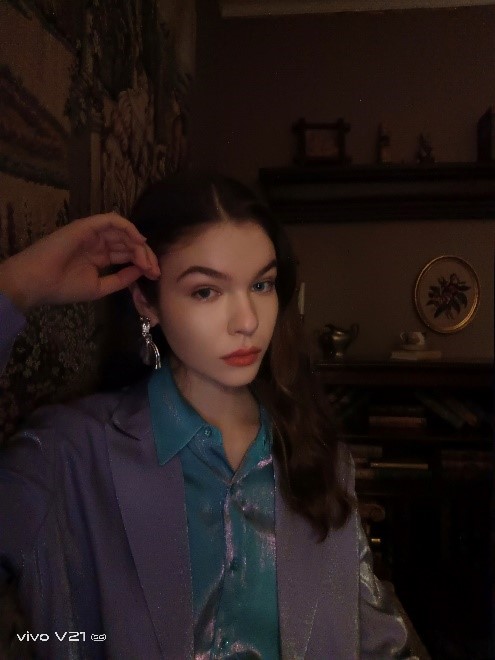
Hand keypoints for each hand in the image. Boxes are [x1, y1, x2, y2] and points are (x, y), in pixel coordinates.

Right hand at [0, 212, 160, 311]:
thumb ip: (121, 279)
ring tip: (148, 261)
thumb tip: (141, 271)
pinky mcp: (87, 226)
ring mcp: (93, 233)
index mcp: (100, 256)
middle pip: (129, 243)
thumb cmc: (64, 287)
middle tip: (155, 270)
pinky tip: (138, 241)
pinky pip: (113, 221)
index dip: (143, 262)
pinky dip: (128, 228)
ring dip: (139, 245)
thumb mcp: (100, 287)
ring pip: (124, 232)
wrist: (39, 282)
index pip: (127, 254)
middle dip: (145, 255)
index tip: (154, 275)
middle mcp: (98, 242)